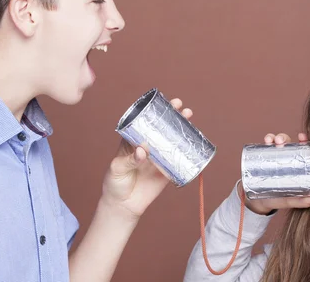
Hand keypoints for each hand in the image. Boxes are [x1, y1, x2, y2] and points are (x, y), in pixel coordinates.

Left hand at [100, 98, 192, 220]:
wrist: (123, 206)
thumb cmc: (115, 183)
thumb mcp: (117, 168)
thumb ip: (129, 160)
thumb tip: (143, 151)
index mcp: (133, 140)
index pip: (144, 121)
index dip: (153, 111)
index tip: (162, 103)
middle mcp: (147, 145)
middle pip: (161, 126)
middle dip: (171, 114)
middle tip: (180, 107)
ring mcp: (158, 157)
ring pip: (171, 139)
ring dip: (181, 127)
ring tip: (188, 117)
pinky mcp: (167, 170)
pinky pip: (178, 159)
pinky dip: (186, 150)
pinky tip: (194, 141)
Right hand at [240, 132, 309, 214]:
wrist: (258, 202)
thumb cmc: (278, 199)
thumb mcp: (290, 200)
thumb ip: (302, 200)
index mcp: (297, 165)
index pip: (303, 150)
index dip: (304, 141)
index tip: (302, 138)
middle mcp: (288, 157)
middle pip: (290, 143)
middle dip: (286, 138)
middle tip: (282, 142)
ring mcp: (276, 156)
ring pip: (278, 141)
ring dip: (276, 137)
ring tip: (273, 141)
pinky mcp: (265, 156)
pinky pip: (266, 145)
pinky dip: (268, 139)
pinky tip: (267, 140)